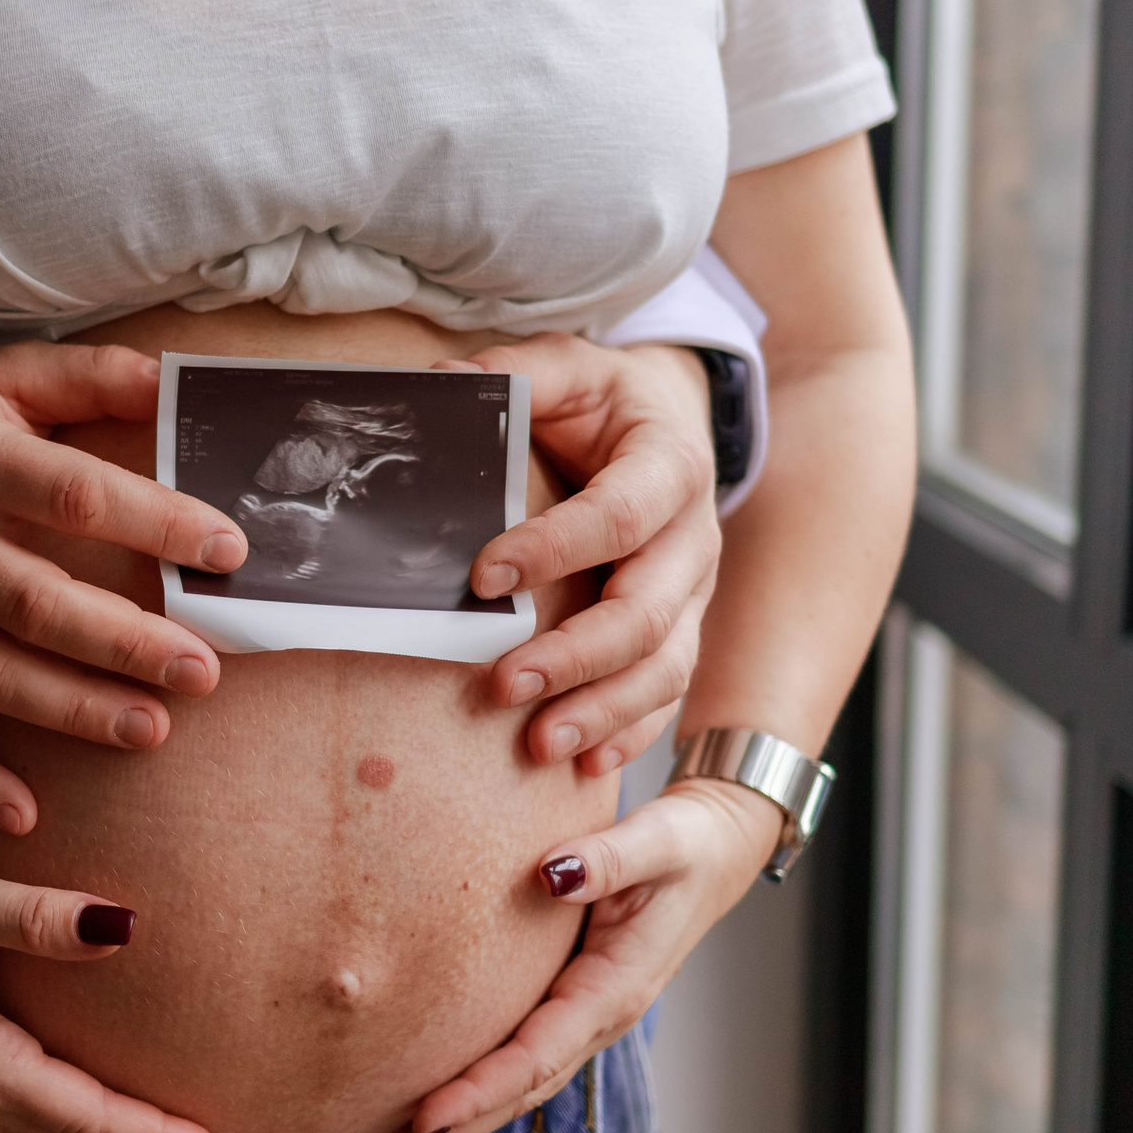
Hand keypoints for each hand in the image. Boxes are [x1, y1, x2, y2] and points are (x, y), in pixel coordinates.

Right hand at [0, 342, 248, 834]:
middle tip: (202, 670)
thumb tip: (175, 383)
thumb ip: (89, 377)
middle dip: (125, 643)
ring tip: (151, 729)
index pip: (74, 495)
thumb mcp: (2, 373)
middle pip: (36, 601)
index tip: (226, 551)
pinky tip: (23, 815)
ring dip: (71, 709)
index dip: (155, 524)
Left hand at [386, 778, 780, 1132]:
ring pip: (523, 1081)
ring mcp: (587, 1014)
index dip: (478, 1090)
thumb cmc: (687, 843)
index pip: (536, 1056)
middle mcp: (600, 1015)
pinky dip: (483, 1084)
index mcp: (615, 990)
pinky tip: (442, 1097)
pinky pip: (524, 1055)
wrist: (716, 849)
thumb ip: (608, 859)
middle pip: (523, 1089)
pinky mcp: (573, 1000)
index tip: (422, 1116)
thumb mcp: (657, 842)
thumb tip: (550, 873)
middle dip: (461, 1125)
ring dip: (467, 1117)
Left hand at [441, 335, 721, 773]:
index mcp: (669, 464)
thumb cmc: (605, 401)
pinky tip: (586, 765)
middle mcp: (693, 537)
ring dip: (602, 710)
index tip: (483, 577)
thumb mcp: (568, 367)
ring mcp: (694, 593)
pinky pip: (670, 693)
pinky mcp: (685, 629)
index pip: (618, 515)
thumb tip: (439, 386)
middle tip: (503, 686)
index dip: (554, 548)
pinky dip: (632, 732)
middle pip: (646, 611)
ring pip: (665, 666)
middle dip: (576, 656)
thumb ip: (515, 374)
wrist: (673, 422)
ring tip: (540, 744)